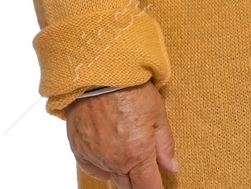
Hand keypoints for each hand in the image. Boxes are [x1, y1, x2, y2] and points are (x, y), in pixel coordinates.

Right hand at [64, 81, 179, 187]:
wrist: (98, 73)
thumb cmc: (131, 88)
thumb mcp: (158, 114)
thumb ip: (165, 145)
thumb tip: (172, 167)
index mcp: (137, 154)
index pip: (148, 187)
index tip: (160, 185)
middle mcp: (114, 161)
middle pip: (128, 186)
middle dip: (138, 182)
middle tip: (146, 170)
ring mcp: (94, 157)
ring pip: (110, 177)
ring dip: (121, 172)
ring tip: (128, 154)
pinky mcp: (78, 150)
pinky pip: (92, 168)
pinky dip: (102, 166)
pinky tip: (110, 154)